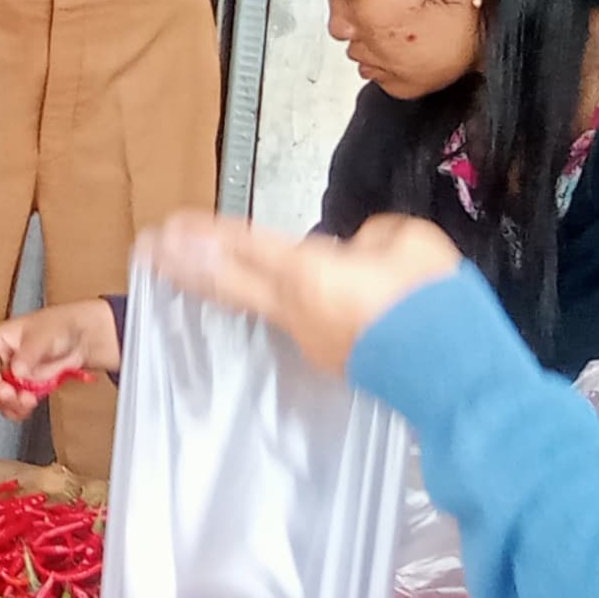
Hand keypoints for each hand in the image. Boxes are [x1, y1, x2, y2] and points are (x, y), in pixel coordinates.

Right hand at [0, 300, 121, 414]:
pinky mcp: (24, 390)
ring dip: (8, 405)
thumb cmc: (59, 326)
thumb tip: (16, 373)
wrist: (82, 339)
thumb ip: (28, 354)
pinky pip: (12, 406)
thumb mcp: (42, 336)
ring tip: (29, 401)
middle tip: (10, 394)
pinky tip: (30, 406)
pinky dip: (18, 411)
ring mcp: (11, 377)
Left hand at [139, 211, 461, 374]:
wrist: (451, 369)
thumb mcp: (405, 243)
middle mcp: (295, 309)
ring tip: (185, 270)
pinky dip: (259, 303)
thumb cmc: (429, 298)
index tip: (168, 228)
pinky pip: (285, 320)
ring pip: (253, 304)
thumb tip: (354, 254)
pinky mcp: (327, 358)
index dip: (206, 236)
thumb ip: (369, 240)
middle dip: (187, 266)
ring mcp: (308, 338)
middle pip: (229, 283)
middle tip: (147, 253)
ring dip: (217, 285)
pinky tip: (255, 296)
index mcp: (309, 273)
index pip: (247, 248)